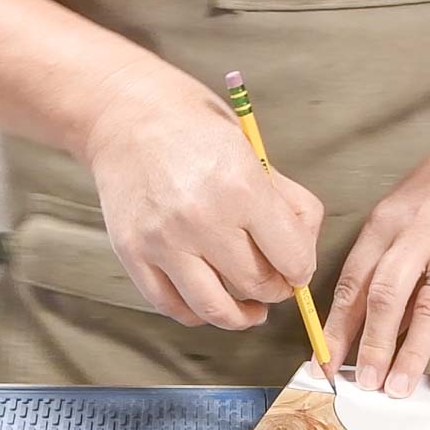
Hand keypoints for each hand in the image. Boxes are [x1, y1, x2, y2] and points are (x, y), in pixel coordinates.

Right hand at [84, 65, 323, 328]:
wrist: (125, 113)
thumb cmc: (193, 126)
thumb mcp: (253, 150)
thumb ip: (286, 201)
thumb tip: (303, 251)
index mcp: (241, 188)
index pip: (292, 259)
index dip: (302, 270)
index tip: (298, 269)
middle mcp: (201, 219)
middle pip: (257, 285)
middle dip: (275, 290)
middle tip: (275, 282)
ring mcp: (162, 241)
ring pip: (215, 308)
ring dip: (241, 315)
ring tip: (251, 309)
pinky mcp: (132, 253)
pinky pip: (171, 305)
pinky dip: (198, 313)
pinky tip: (211, 301)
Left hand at [323, 144, 429, 394]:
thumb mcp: (405, 209)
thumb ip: (388, 260)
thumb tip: (374, 323)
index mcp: (387, 220)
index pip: (353, 280)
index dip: (337, 325)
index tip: (326, 362)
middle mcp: (419, 230)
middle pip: (385, 294)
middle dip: (370, 344)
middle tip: (364, 384)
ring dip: (412, 351)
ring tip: (399, 387)